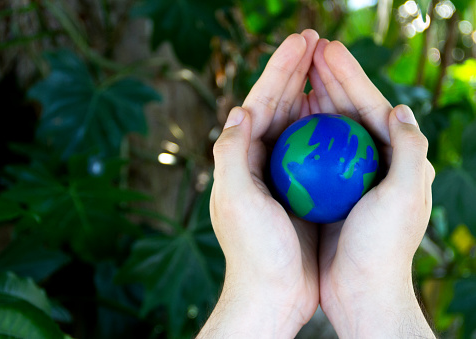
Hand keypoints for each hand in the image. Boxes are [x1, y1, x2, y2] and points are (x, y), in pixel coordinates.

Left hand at [197, 30, 319, 337]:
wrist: (272, 293)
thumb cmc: (253, 251)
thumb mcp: (236, 201)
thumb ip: (231, 154)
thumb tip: (239, 108)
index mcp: (241, 156)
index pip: (261, 102)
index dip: (279, 69)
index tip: (302, 40)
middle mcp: (258, 159)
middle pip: (279, 105)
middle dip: (295, 70)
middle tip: (317, 39)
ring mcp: (280, 173)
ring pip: (298, 124)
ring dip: (312, 92)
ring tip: (328, 65)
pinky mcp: (300, 189)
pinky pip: (316, 150)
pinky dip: (326, 128)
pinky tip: (340, 115)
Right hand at [309, 39, 435, 336]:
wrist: (360, 292)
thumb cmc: (383, 248)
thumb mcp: (405, 197)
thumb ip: (410, 150)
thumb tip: (400, 107)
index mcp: (399, 159)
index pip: (372, 106)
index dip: (349, 75)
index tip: (326, 48)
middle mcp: (376, 164)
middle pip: (349, 111)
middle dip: (329, 78)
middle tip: (307, 48)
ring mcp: (350, 178)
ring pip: (330, 128)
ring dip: (314, 97)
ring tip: (297, 72)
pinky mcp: (330, 193)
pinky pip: (314, 153)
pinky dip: (303, 132)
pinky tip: (288, 118)